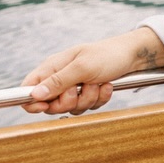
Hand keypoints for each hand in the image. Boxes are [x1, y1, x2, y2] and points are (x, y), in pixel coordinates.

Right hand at [21, 28, 163, 114]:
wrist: (134, 55)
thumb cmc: (108, 55)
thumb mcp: (82, 67)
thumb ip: (58, 81)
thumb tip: (34, 95)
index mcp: (52, 67)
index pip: (29, 88)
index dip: (32, 101)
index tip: (45, 106)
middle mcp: (61, 78)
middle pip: (50, 104)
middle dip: (68, 101)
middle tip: (80, 89)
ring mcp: (75, 87)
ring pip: (71, 108)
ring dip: (88, 98)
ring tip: (97, 83)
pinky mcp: (89, 93)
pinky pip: (88, 107)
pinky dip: (99, 98)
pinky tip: (106, 86)